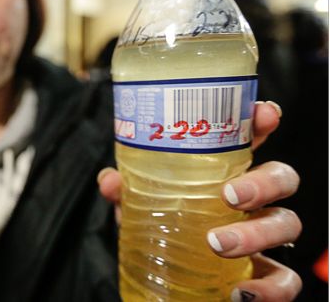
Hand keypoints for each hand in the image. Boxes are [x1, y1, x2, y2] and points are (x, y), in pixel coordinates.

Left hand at [97, 101, 302, 300]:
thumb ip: (125, 192)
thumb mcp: (137, 207)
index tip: (264, 115)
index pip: (252, 139)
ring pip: (287, 223)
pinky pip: (285, 279)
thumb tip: (110, 181)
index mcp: (223, 173)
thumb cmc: (160, 229)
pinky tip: (240, 291)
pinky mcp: (265, 275)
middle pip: (280, 177)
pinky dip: (270, 287)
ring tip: (218, 243)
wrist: (166, 283)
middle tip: (230, 195)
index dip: (263, 122)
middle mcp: (251, 201)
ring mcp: (262, 237)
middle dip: (263, 181)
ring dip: (256, 233)